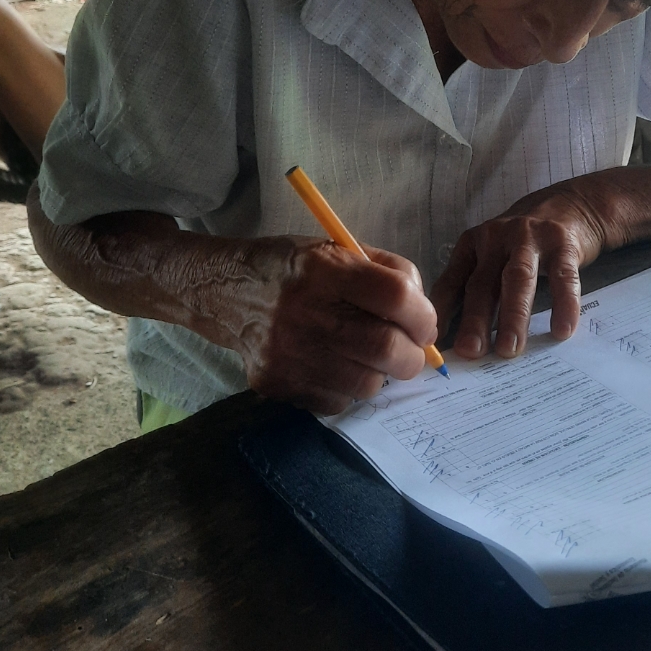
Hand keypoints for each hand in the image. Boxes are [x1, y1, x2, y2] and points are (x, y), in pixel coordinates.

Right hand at [235, 239, 438, 414]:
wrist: (226, 291)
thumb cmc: (294, 269)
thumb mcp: (338, 249)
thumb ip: (388, 273)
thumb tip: (424, 315)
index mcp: (323, 268)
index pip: (395, 296)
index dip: (423, 315)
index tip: (425, 325)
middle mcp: (303, 311)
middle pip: (385, 348)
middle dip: (411, 356)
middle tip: (409, 351)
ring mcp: (287, 352)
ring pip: (366, 383)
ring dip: (379, 373)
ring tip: (367, 356)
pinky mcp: (276, 382)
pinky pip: (335, 401)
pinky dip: (346, 388)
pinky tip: (334, 366)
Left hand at [430, 184, 611, 361]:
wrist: (571, 204)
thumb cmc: (524, 242)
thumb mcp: (493, 254)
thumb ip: (479, 287)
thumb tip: (464, 341)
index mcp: (473, 245)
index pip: (451, 281)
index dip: (441, 313)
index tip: (434, 343)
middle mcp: (496, 239)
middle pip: (481, 284)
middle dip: (474, 320)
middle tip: (471, 352)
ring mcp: (530, 239)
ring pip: (517, 280)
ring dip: (512, 316)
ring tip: (509, 349)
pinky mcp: (563, 243)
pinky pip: (563, 277)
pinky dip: (563, 305)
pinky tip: (562, 330)